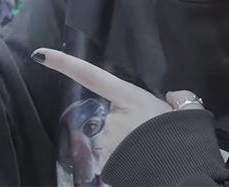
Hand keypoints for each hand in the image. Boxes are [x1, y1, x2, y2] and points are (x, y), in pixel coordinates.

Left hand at [34, 48, 202, 159]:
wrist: (183, 174)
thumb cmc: (184, 140)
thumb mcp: (188, 112)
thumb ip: (179, 99)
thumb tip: (173, 98)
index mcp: (129, 98)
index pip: (90, 76)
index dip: (64, 64)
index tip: (40, 55)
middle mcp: (111, 117)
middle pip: (110, 117)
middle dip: (127, 126)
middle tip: (151, 136)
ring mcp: (105, 142)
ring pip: (110, 140)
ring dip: (126, 145)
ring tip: (150, 152)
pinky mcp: (105, 163)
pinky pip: (111, 159)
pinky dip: (123, 162)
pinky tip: (142, 165)